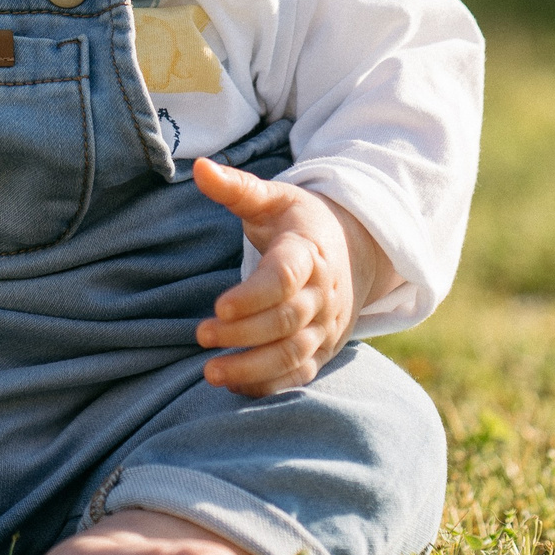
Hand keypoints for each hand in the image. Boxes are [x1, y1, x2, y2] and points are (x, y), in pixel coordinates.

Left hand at [191, 158, 393, 396]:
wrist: (355, 249)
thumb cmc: (301, 222)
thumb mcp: (273, 198)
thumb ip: (236, 188)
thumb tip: (199, 167)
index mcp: (309, 251)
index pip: (286, 277)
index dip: (254, 295)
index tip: (218, 306)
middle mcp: (323, 292)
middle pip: (287, 320)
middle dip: (244, 333)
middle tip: (202, 335)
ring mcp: (326, 325)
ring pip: (294, 354)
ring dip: (253, 367)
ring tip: (211, 373)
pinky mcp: (323, 349)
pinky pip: (299, 374)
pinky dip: (269, 386)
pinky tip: (234, 386)